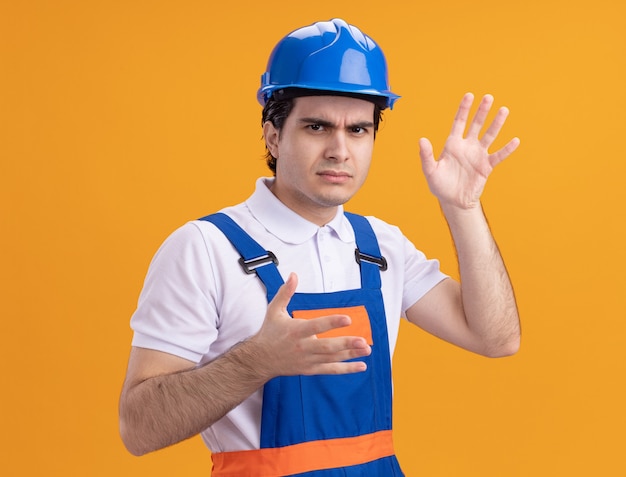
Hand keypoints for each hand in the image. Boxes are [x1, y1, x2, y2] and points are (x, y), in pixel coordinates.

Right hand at [250, 273, 371, 376]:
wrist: (260, 359)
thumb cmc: (269, 332)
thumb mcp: (274, 310)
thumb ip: (285, 292)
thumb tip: (293, 275)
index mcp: (295, 331)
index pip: (316, 326)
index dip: (332, 322)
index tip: (347, 318)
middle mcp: (303, 347)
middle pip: (327, 347)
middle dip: (346, 344)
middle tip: (363, 341)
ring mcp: (308, 360)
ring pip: (332, 358)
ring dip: (350, 355)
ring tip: (367, 349)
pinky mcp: (310, 369)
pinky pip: (330, 370)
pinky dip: (346, 369)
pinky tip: (361, 365)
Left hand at [419, 93, 519, 209]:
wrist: (453, 201)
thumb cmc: (439, 185)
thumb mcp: (430, 170)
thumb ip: (426, 155)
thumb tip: (422, 140)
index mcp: (452, 144)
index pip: (459, 122)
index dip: (464, 109)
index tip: (469, 95)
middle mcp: (467, 146)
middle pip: (476, 125)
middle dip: (482, 111)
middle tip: (489, 97)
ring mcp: (478, 155)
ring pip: (489, 136)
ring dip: (496, 124)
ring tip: (503, 110)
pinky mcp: (486, 166)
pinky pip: (498, 156)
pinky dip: (506, 149)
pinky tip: (515, 141)